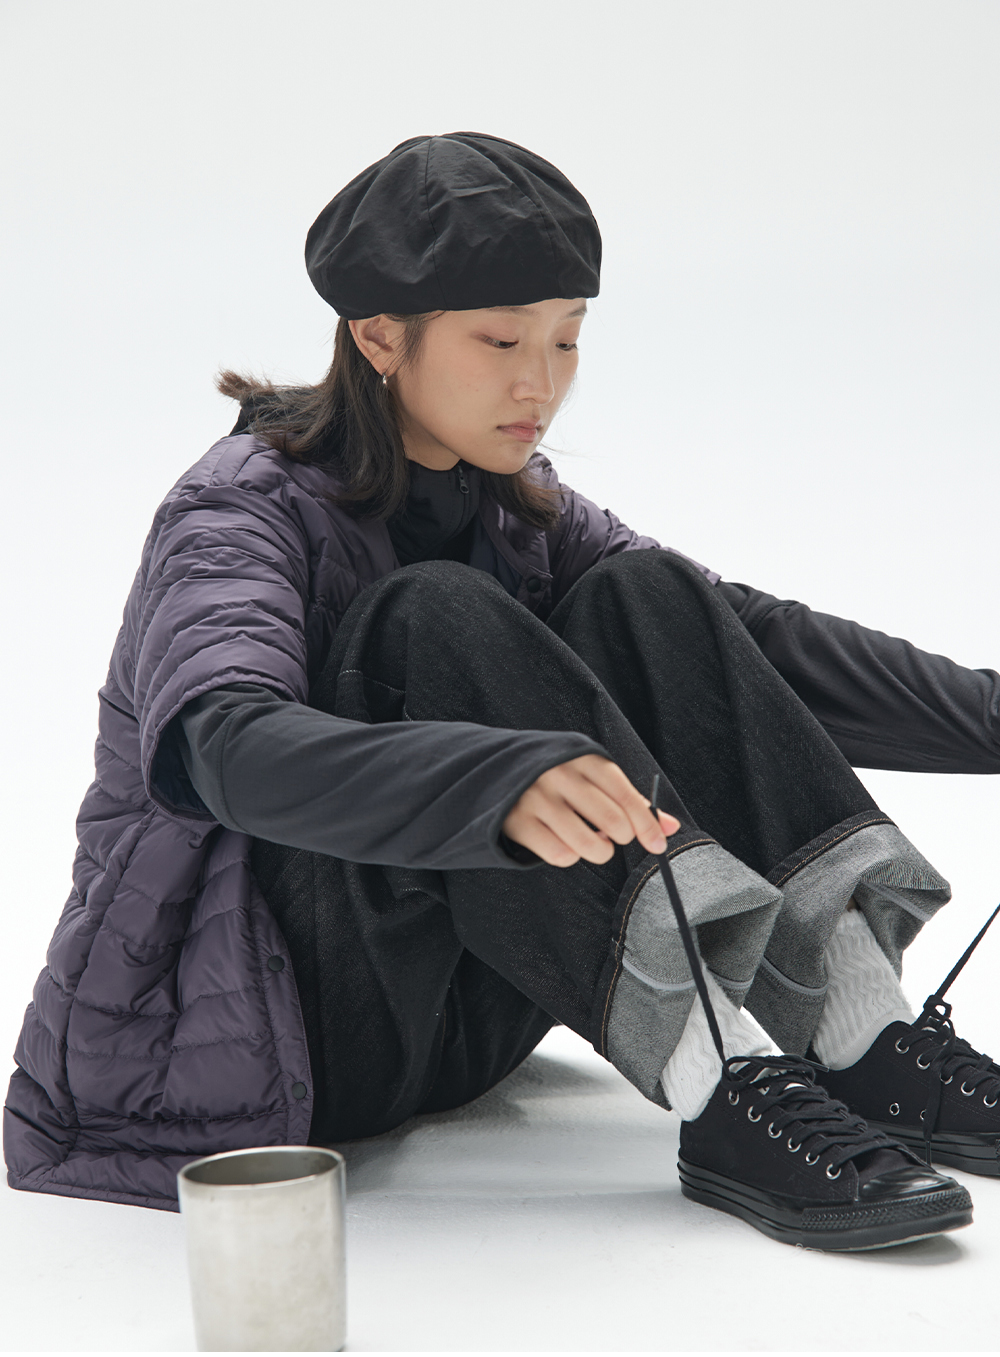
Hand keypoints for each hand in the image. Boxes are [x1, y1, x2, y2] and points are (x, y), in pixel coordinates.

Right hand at [502, 754, 679, 867]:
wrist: (498, 769)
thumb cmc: (560, 777)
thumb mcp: (593, 776)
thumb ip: (631, 801)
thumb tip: (671, 827)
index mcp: (584, 758)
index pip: (625, 795)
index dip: (646, 824)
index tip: (658, 845)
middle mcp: (560, 774)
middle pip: (611, 821)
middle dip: (621, 838)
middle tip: (614, 837)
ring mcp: (536, 798)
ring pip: (588, 844)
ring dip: (599, 851)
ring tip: (592, 841)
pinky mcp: (518, 821)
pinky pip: (560, 855)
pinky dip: (570, 856)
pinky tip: (564, 842)